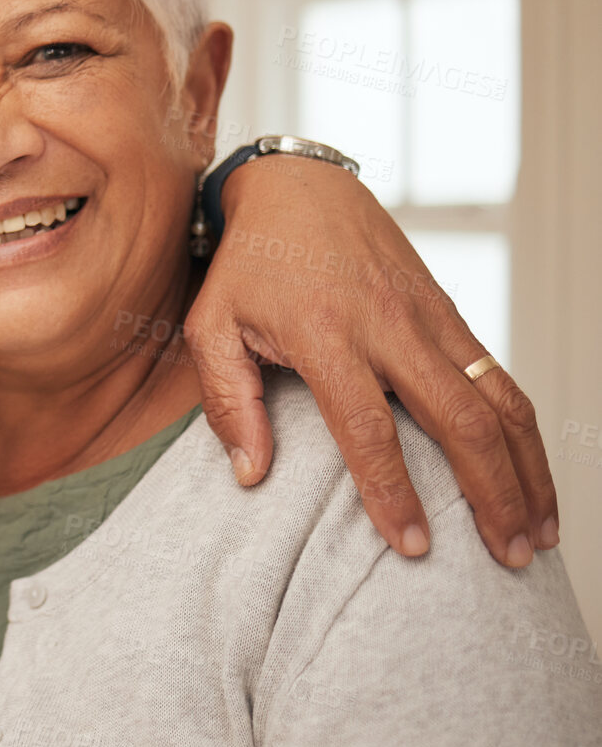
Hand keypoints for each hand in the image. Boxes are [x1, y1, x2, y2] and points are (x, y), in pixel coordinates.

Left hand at [188, 155, 555, 567]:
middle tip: (506, 558)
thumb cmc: (249, 265)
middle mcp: (388, 324)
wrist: (298, 187)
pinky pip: (498, 376)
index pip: (366, 426)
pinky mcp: (450, 311)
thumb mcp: (209, 325)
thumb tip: (251, 474)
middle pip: (457, 418)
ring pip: (497, 399)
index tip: (413, 546)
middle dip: (490, 493)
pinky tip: (531, 476)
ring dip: (526, 469)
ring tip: (537, 534)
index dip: (392, 490)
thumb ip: (227, 400)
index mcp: (324, 333)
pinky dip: (522, 431)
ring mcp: (428, 316)